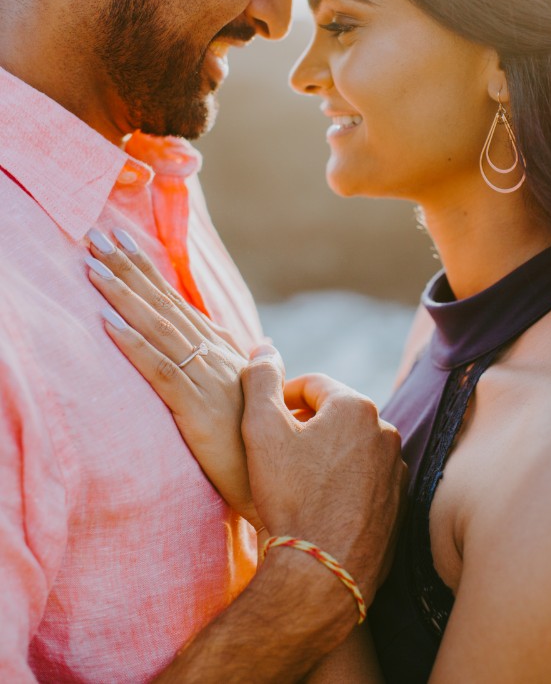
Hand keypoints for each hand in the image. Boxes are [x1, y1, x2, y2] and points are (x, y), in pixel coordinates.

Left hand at [85, 228, 262, 528]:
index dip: (148, 271)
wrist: (290, 481)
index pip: (177, 302)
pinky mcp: (197, 408)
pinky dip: (133, 344)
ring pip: (158, 327)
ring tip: (93, 265)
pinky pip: (160, 370)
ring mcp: (207, 378)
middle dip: (128, 268)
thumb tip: (259, 343)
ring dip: (124, 294)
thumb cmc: (265, 445)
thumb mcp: (254, 398)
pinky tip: (106, 322)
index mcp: (223, 351)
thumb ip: (246, 368)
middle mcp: (215, 355)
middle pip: (164, 304)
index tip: (122, 241)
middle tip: (95, 235)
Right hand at [241, 347, 406, 604]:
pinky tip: (321, 502)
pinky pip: (366, 478)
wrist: (322, 572)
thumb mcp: (262, 429)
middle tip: (275, 450)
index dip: (282, 397)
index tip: (263, 419)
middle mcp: (386, 431)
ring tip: (298, 479)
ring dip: (326, 453)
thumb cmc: (290, 496)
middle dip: (305, 424)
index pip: (312, 385)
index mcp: (356, 406)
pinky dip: (345, 481)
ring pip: (352, 446)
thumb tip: (264, 346)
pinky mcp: (399, 503)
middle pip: (335, 414)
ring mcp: (396, 470)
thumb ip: (261, 379)